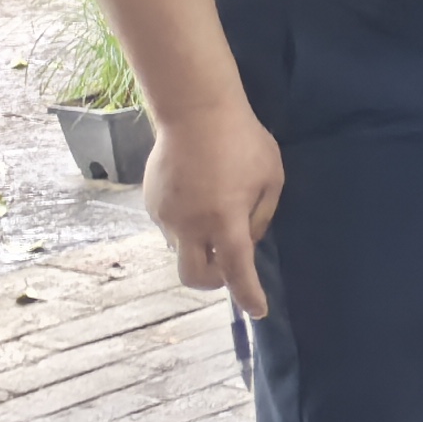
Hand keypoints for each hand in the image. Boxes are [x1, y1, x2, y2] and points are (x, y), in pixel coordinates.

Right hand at [145, 106, 282, 317]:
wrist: (196, 112)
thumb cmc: (243, 141)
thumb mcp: (271, 177)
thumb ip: (261, 216)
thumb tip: (248, 242)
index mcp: (225, 221)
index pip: (236, 271)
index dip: (247, 294)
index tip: (257, 310)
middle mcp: (191, 226)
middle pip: (194, 277)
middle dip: (213, 282)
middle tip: (229, 268)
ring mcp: (166, 216)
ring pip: (182, 249)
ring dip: (201, 244)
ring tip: (216, 205)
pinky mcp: (151, 204)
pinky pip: (172, 226)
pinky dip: (188, 222)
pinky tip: (199, 191)